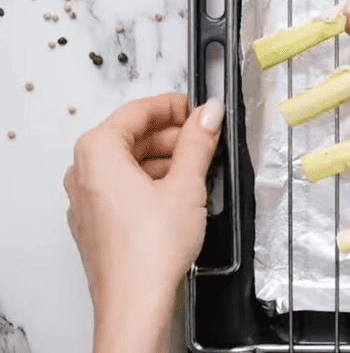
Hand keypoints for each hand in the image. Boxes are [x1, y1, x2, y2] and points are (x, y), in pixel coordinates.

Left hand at [64, 93, 223, 352]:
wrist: (134, 301)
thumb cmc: (149, 250)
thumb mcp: (187, 184)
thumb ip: (199, 141)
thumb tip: (209, 114)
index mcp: (97, 152)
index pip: (138, 111)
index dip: (175, 106)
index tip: (201, 109)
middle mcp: (83, 172)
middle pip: (131, 136)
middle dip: (172, 134)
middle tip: (207, 137)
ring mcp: (86, 198)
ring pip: (128, 163)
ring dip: (164, 159)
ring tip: (200, 167)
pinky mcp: (96, 221)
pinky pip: (123, 187)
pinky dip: (151, 182)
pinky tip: (181, 193)